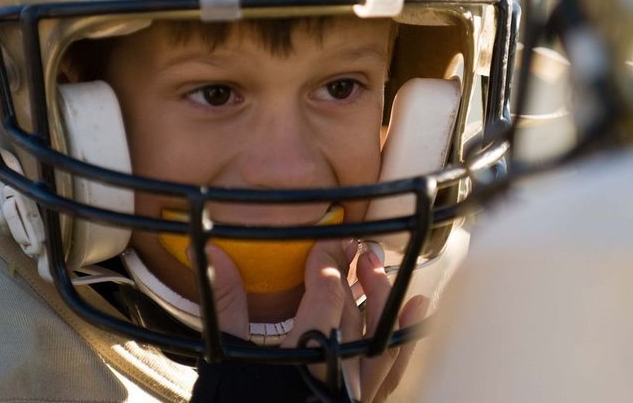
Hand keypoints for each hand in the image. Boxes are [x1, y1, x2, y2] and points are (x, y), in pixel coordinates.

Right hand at [206, 240, 428, 402]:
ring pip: (382, 337)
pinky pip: (395, 369)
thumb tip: (214, 255)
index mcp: (304, 356)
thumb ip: (228, 304)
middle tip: (349, 247)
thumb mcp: (227, 359)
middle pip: (354, 312)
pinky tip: (418, 311)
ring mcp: (357, 393)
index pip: (327, 295)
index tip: (321, 244)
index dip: (326, 262)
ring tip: (376, 267)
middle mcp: (339, 374)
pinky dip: (406, 337)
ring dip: (382, 298)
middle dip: (352, 273)